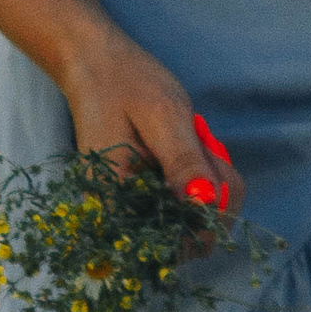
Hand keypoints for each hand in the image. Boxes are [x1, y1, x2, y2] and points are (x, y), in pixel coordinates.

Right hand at [56, 25, 242, 223]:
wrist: (95, 65)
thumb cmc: (125, 83)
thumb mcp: (162, 116)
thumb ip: (183, 161)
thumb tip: (207, 202)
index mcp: (117, 203)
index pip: (173, 246)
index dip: (207, 218)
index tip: (210, 171)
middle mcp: (122, 214)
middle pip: (190, 238)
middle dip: (215, 196)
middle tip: (205, 147)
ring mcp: (134, 207)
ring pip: (195, 221)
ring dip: (212, 185)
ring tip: (198, 144)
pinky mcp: (144, 195)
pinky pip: (186, 204)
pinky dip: (203, 180)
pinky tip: (195, 150)